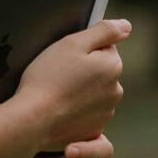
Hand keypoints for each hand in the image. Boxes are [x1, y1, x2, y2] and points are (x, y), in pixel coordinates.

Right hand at [11, 18, 127, 154]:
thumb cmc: (48, 78)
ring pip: (93, 92)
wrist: (32, 119)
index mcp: (113, 66)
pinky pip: (86, 114)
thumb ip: (104, 31)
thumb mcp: (73, 43)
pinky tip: (59, 108)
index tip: (67, 55)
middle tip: (59, 72)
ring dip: (80, 90)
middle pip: (100, 70)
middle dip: (84, 69)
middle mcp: (115, 91)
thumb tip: (125, 26)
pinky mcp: (93, 131)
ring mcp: (104, 113)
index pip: (105, 47)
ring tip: (57, 91)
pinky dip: (75, 110)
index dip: (84, 47)